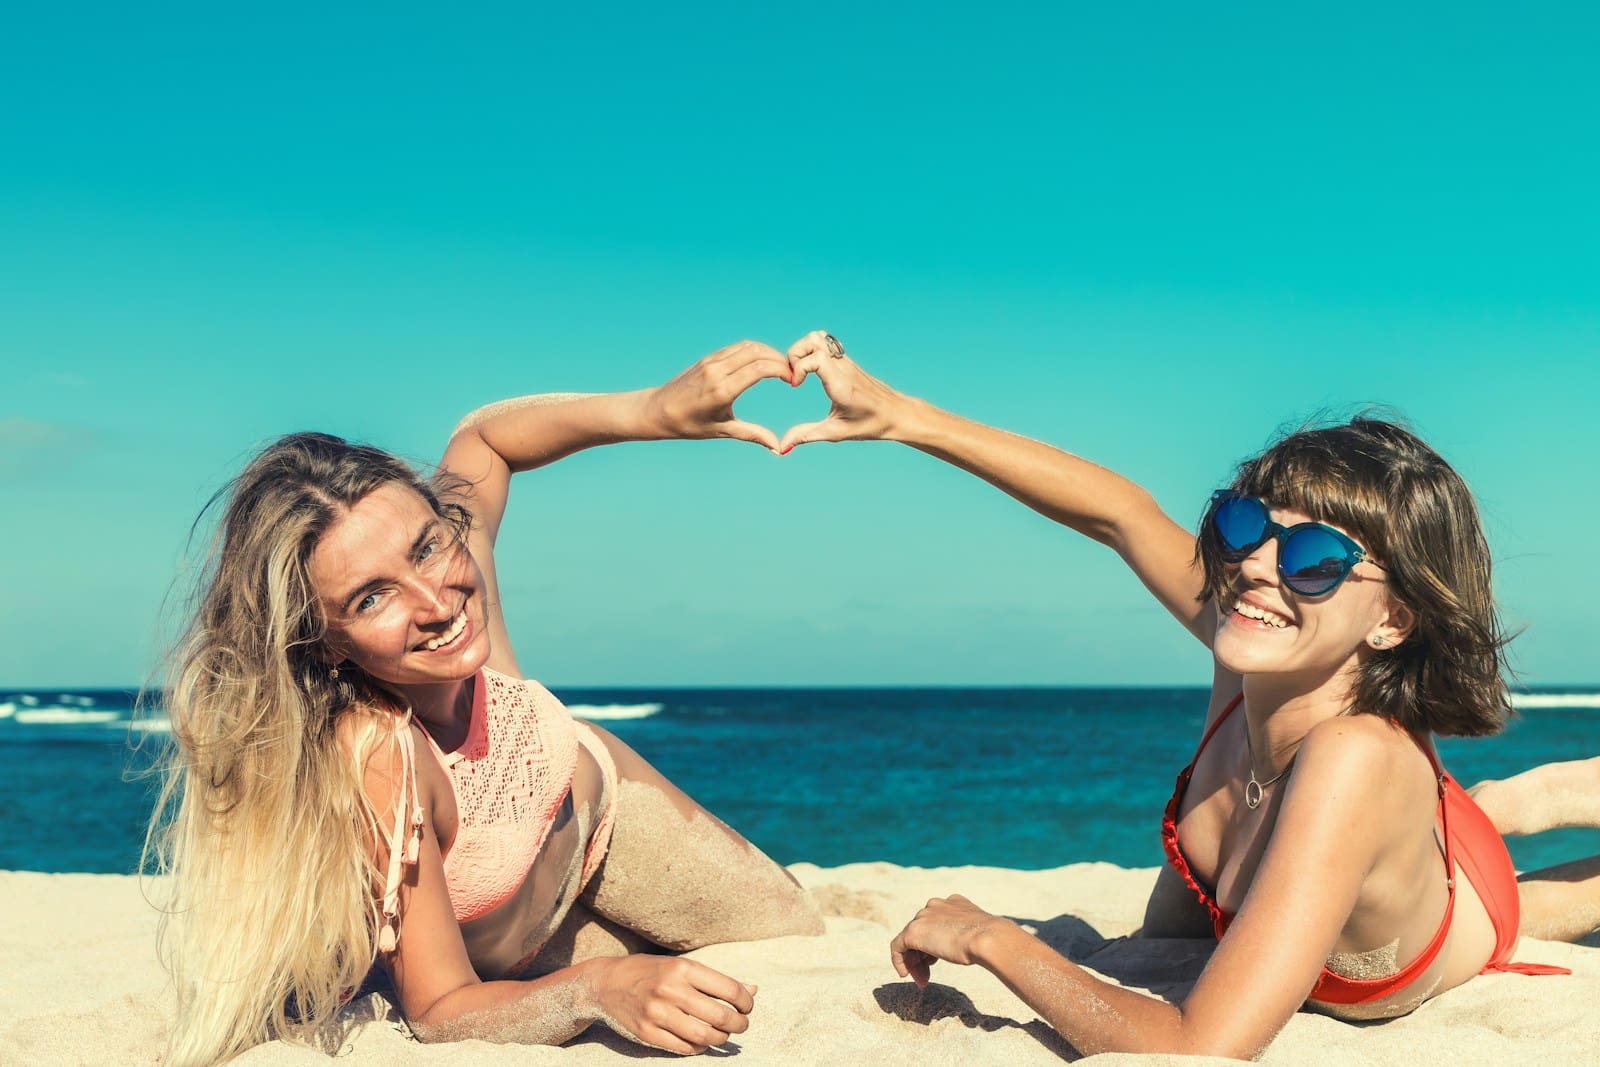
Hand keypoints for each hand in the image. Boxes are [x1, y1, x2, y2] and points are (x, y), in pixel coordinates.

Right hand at [584, 954, 756, 1054]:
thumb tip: (752, 990)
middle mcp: (671, 990)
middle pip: (720, 1016)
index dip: (745, 1002)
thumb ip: (716, 979)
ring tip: (723, 1034)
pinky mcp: (647, 1033)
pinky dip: (700, 1047)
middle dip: (738, 1024)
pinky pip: (684, 1047)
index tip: (747, 1007)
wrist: (606, 983)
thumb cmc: (651, 972)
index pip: (729, 989)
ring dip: (721, 1038)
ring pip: (704, 1036)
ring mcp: (657, 1013)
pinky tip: (702, 1041)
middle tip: (740, 1025)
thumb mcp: (681, 966)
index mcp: (683, 969)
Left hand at [643, 341, 791, 450]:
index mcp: (722, 390)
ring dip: (768, 352)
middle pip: (757, 352)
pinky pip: (737, 348)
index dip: (781, 370)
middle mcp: (717, 371)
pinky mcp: (708, 358)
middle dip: (779, 359)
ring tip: (780, 367)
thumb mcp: (722, 430)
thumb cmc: (689, 425)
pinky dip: (754, 351)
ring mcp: (712, 362)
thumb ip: (753, 435)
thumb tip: (778, 448)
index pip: (759, 369)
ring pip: (748, 346)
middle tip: (791, 372)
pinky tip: (763, 363)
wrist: (657, 410)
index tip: (792, 380)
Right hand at [778, 330, 910, 452]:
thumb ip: (806, 435)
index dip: (798, 368)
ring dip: (803, 350)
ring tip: (800, 371)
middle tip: (793, 375)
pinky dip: (811, 352)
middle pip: (813, 339)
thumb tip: (782, 447)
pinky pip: (825, 344)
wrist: (897, 414)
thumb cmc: (871, 424)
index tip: (795, 386)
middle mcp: (843, 367)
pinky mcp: (847, 361)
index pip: (815, 358)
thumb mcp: (835, 433)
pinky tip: (811, 373)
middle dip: (795, 353)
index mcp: (841, 384)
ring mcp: (846, 361)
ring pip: (819, 337)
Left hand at [888, 894, 1011, 987]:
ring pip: (910, 940)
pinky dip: (899, 961)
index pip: (936, 923)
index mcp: (954, 903)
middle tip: (927, 977)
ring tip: (923, 980)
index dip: (935, 945)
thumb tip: (970, 947)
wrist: (988, 939)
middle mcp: (936, 905)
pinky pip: (898, 946)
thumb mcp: (979, 934)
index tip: (937, 963)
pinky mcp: (913, 931)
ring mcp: (923, 916)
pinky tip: (905, 974)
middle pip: (922, 932)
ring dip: (915, 962)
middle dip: (923, 956)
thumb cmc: (991, 941)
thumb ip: (969, 935)